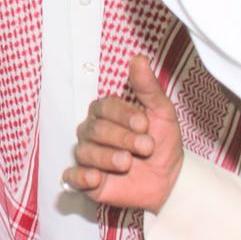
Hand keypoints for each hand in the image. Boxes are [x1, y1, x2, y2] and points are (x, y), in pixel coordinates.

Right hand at [61, 55, 183, 211]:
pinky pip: (72, 177)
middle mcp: (91, 131)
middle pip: (95, 129)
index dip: (123, 115)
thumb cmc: (162, 143)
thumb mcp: (162, 114)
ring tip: (128, 163)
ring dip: (108, 158)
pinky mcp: (84, 180)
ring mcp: (87, 155)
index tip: (144, 124)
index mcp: (105, 112)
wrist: (168, 180)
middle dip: (122, 138)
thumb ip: (148, 88)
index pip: (104, 107)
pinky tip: (96, 178)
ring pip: (85, 151)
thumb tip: (138, 59)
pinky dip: (81, 177)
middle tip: (146, 147)